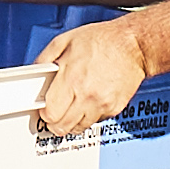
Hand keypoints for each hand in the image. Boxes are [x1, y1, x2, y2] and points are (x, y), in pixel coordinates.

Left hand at [29, 19, 148, 138]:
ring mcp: (102, 104)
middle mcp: (87, 95)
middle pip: (62, 127)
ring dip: (71, 121)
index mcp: (72, 78)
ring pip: (78, 128)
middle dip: (55, 121)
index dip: (44, 112)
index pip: (50, 114)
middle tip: (55, 111)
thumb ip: (45, 59)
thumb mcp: (65, 41)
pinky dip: (89, 115)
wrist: (134, 45)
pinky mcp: (114, 108)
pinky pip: (95, 122)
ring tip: (72, 105)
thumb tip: (35, 74)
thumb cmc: (103, 40)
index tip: (45, 107)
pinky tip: (89, 100)